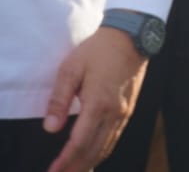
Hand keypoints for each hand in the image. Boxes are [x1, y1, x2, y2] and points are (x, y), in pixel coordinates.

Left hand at [43, 28, 147, 171]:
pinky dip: (103, 151)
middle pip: (95, 149)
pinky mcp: (129, 108)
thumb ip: (59, 100)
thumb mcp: (70, 70)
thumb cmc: (98, 50)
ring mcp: (124, 111)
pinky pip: (115, 136)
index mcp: (98, 103)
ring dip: (90, 162)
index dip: (65, 160)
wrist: (131, 36)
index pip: (79, 141)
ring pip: (107, 145)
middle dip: (77, 167)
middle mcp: (114, 112)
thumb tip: (50, 128)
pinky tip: (95, 156)